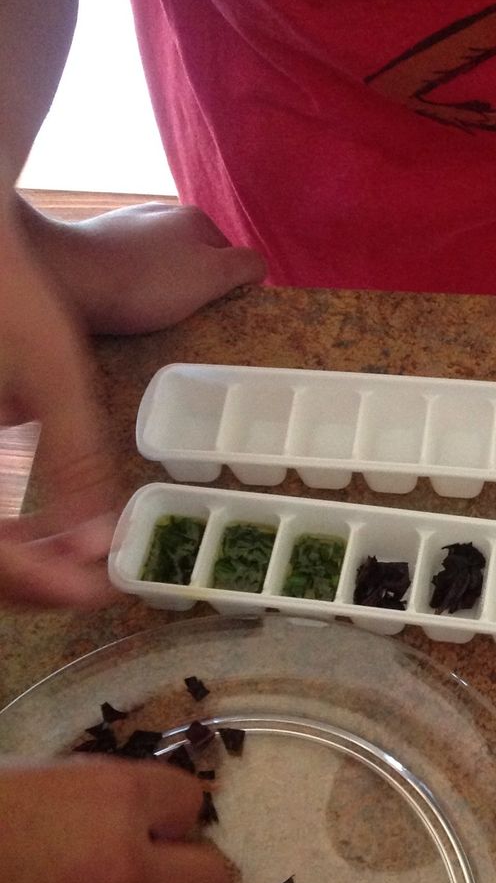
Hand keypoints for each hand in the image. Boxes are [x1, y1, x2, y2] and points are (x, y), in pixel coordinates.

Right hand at [0, 199, 115, 606]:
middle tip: (91, 578)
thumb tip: (96, 546)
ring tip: (67, 553)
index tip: (100, 589)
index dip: (46, 584)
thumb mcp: (53, 379)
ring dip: (9, 559)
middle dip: (28, 578)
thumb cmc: (3, 293)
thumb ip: (76, 464)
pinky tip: (28, 526)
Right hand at [0, 758, 234, 882]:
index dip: (169, 811)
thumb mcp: (26, 782)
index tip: (151, 818)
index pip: (190, 800)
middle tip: (163, 871)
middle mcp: (124, 868)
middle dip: (193, 873)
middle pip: (214, 880)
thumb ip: (85, 799)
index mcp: (110, 798)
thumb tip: (123, 815)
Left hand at [18, 198, 266, 335]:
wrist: (67, 277)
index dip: (227, 286)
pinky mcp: (95, 243)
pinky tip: (122, 302)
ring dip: (159, 285)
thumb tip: (258, 267)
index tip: (213, 311)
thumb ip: (244, 267)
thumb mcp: (212, 274)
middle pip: (193, 257)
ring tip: (148, 312)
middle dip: (191, 284)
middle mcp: (161, 213)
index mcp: (194, 217)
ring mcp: (125, 226)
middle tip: (183, 316)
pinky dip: (130, 285)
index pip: (230, 255)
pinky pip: (127, 267)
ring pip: (159, 261)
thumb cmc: (146, 281)